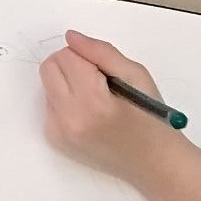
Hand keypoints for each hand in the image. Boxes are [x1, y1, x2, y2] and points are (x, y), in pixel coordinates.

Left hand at [39, 30, 181, 187]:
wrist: (153, 163)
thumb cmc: (151, 117)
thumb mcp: (136, 75)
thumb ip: (101, 52)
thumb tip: (70, 37)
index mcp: (92, 102)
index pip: (67, 57)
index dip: (87, 56)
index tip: (104, 70)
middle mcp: (69, 119)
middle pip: (49, 68)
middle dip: (71, 65)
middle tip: (98, 79)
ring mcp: (59, 132)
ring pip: (47, 85)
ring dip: (66, 83)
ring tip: (96, 98)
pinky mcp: (55, 140)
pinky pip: (49, 105)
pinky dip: (65, 101)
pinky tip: (89, 113)